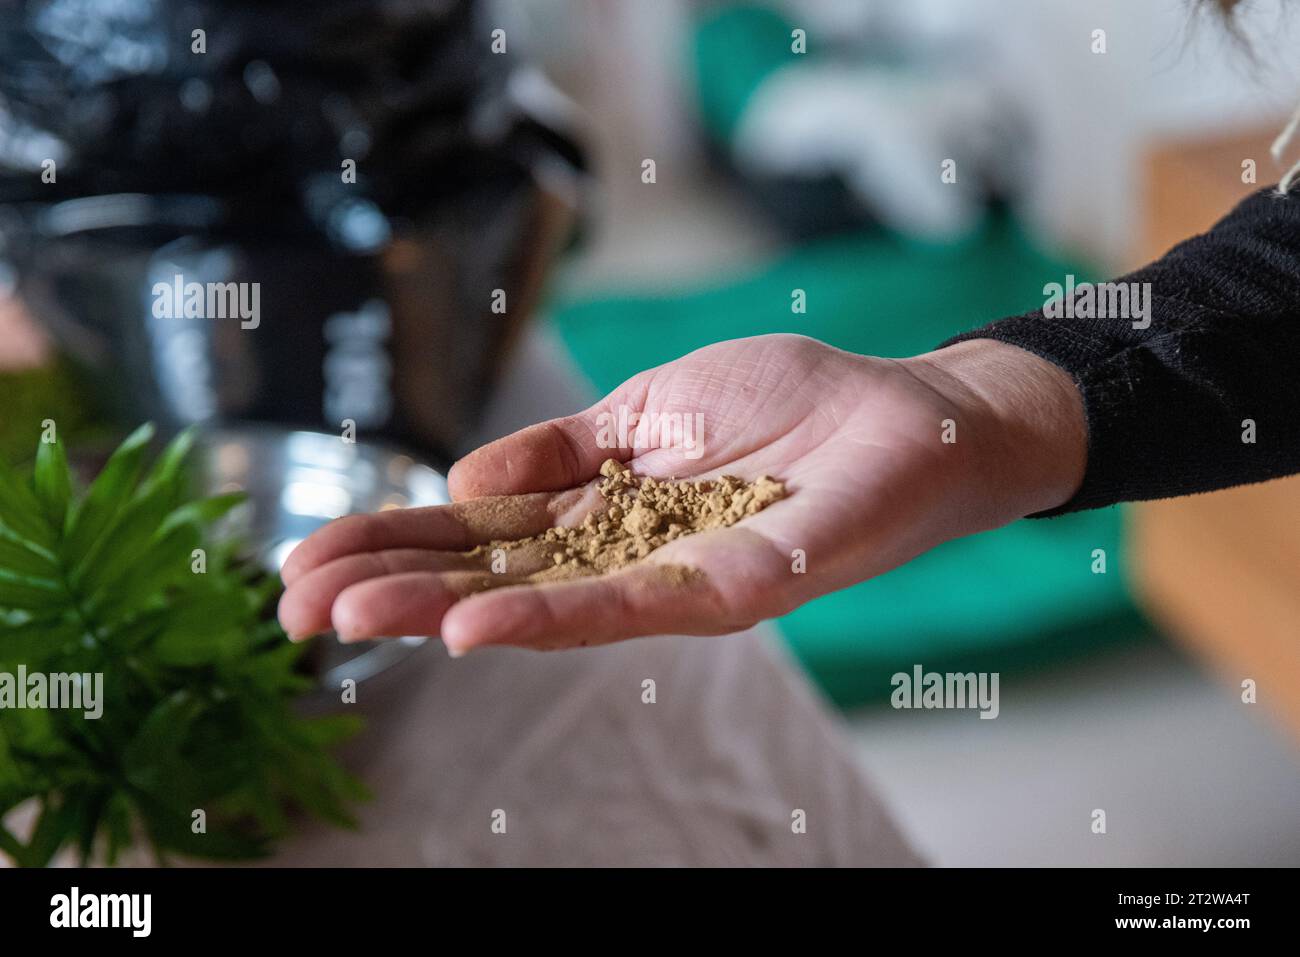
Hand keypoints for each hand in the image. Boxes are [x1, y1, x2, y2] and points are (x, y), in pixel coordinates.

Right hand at [277, 334, 1084, 653]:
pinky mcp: (736, 580)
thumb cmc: (785, 402)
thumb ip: (560, 450)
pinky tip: (473, 623)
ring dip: (443, 609)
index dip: (393, 544)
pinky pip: (633, 601)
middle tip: (293, 606)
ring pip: (543, 600)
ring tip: (354, 619)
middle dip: (392, 588)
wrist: (903, 410)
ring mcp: (677, 574)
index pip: (478, 533)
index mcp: (601, 509)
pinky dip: (550, 613)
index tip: (304, 559)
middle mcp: (627, 554)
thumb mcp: (647, 410)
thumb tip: (463, 484)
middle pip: (492, 575)